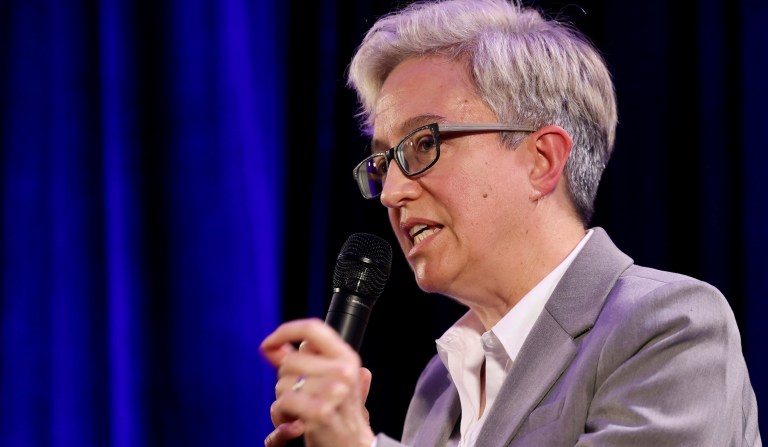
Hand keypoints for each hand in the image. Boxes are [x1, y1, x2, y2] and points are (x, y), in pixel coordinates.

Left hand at [261, 318, 374, 446]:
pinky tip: (294, 422)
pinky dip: (281, 415)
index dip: (286, 331)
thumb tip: (273, 347)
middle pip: (290, 360)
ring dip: (283, 401)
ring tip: (299, 411)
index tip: (270, 342)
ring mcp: (333, 391)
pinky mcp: (320, 411)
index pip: (312, 328)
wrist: (354, 446)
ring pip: (283, 383)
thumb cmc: (339, 414)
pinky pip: (283, 402)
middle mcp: (343, 372)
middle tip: (300, 396)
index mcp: (347, 358)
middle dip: (285, 380)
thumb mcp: (331, 381)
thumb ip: (304, 360)